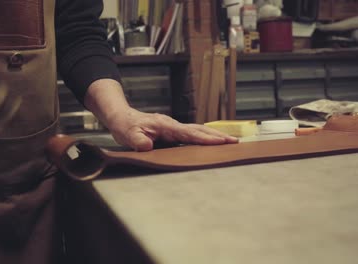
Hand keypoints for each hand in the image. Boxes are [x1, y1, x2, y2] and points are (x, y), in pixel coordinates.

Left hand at [84, 79, 237, 151]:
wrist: (122, 117)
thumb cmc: (125, 126)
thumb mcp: (127, 134)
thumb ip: (137, 140)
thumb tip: (147, 146)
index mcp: (165, 125)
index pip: (188, 133)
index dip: (205, 138)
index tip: (220, 142)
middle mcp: (172, 124)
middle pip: (199, 130)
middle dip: (217, 136)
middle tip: (235, 142)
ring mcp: (174, 127)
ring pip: (198, 130)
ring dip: (214, 136)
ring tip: (231, 142)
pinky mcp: (173, 131)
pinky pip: (192, 134)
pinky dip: (205, 137)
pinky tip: (213, 142)